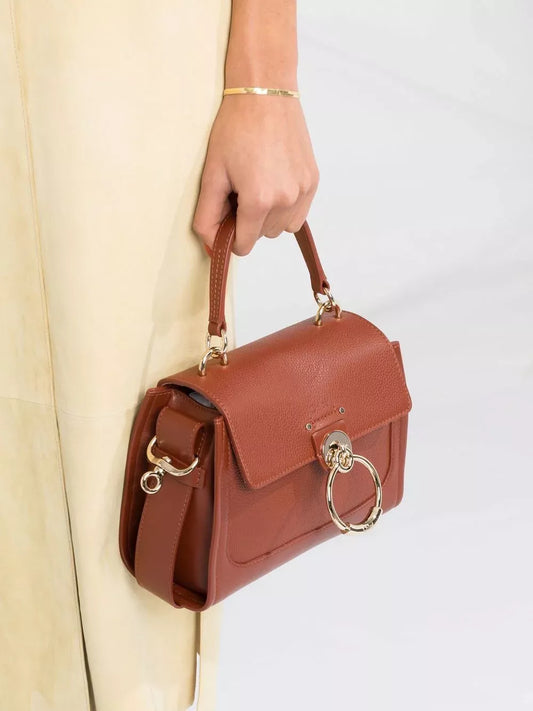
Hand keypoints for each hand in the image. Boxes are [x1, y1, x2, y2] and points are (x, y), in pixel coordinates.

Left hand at [192, 94, 319, 255]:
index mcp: (258, 201)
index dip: (230, 235)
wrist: (266, 92)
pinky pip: (298, 214)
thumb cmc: (236, 129)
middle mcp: (286, 200)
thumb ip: (207, 216)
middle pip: (262, 236)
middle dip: (248, 221)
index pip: (243, 245)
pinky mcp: (313, 182)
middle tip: (240, 188)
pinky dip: (285, 208)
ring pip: (281, 228)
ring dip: (268, 217)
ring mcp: (303, 192)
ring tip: (258, 184)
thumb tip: (212, 247)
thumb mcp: (212, 174)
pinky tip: (274, 183)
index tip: (226, 213)